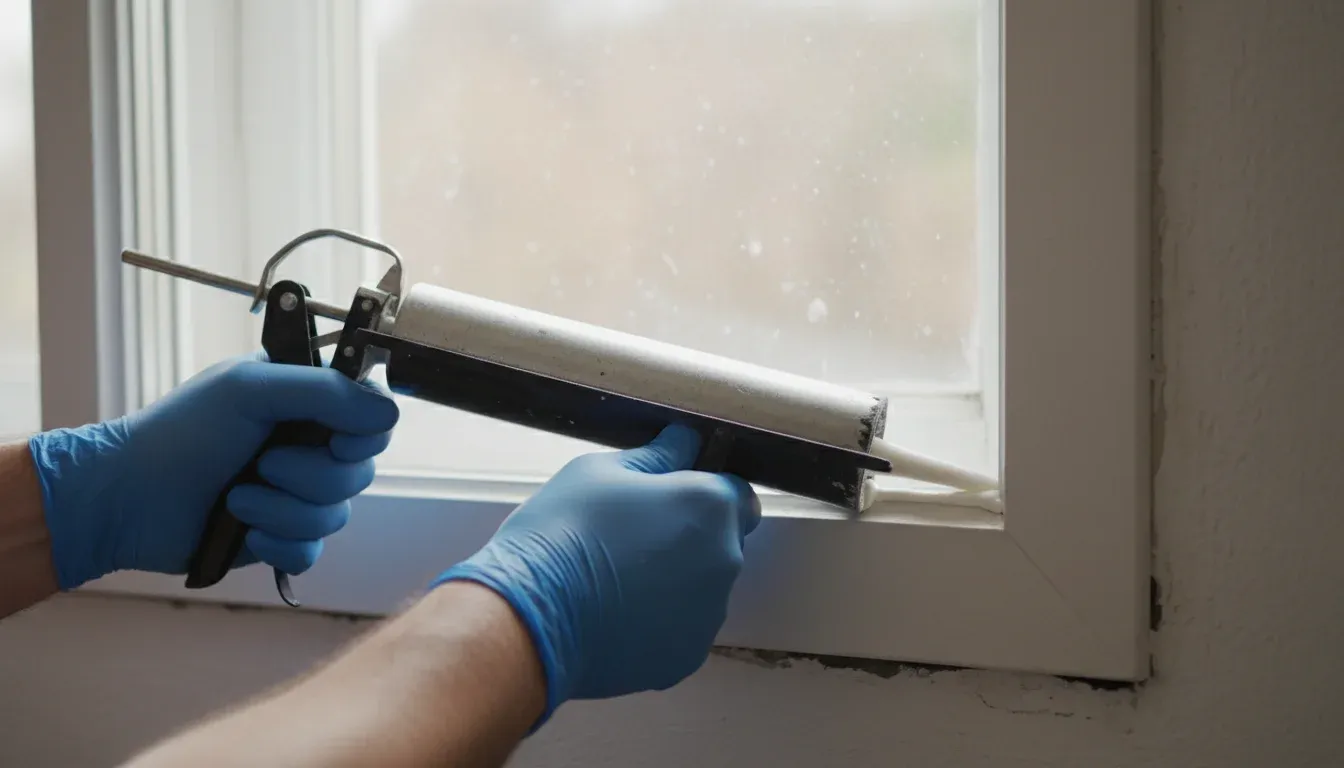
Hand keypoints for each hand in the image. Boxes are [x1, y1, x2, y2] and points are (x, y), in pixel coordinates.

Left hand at [29, 354, 399, 588]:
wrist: (126, 499)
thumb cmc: (179, 433)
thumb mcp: (251, 389)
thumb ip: (326, 391)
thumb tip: (387, 413)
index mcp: (307, 401)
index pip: (373, 417)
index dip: (363, 435)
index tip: (333, 440)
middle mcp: (309, 445)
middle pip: (360, 471)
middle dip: (310, 476)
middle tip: (263, 464)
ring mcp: (296, 493)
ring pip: (338, 514)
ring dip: (285, 510)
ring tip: (236, 498)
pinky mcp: (281, 536)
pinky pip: (313, 550)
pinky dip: (280, 542)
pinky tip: (245, 532)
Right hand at [433, 424, 760, 723]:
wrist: (530, 619)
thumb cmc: (561, 533)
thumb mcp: (600, 472)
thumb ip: (657, 456)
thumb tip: (683, 442)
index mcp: (709, 507)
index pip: (738, 494)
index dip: (705, 493)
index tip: (670, 499)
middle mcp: (724, 561)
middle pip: (722, 543)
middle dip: (691, 537)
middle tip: (634, 536)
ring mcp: (708, 616)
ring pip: (703, 589)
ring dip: (677, 581)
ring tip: (618, 580)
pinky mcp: (685, 657)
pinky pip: (682, 629)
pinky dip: (660, 621)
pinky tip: (615, 613)